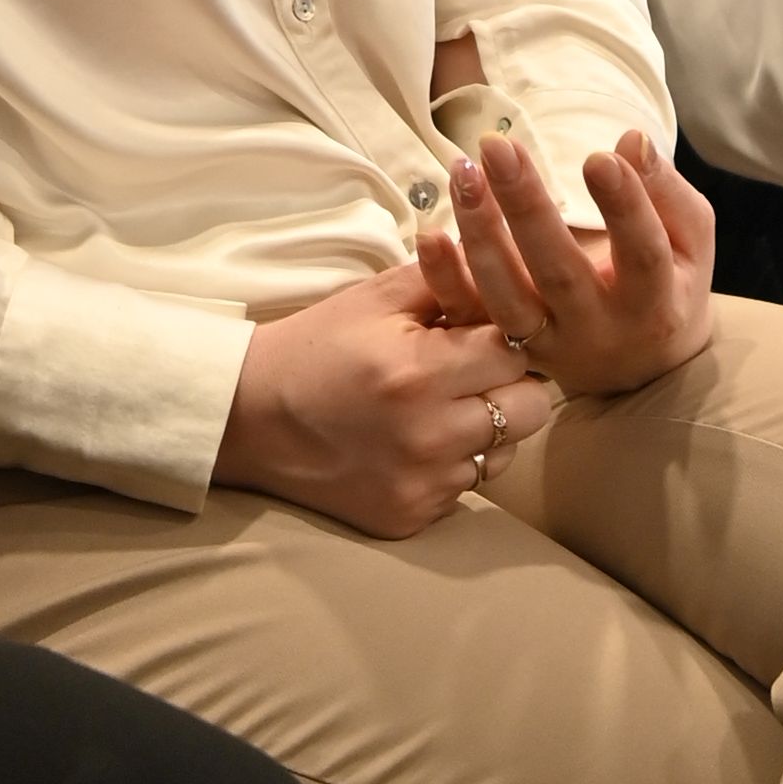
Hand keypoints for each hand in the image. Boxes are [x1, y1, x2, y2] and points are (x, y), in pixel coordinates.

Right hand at [217, 271, 541, 540]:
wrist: (251, 419)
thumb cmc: (316, 348)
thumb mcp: (374, 299)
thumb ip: (446, 278)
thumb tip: (504, 266)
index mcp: (418, 373)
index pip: (516, 353)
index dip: (505, 338)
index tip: (481, 335)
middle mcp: (427, 436)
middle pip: (531, 410)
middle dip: (514, 384)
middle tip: (475, 373)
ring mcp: (421, 485)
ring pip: (506, 453)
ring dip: (488, 428)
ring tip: (442, 409)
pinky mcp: (410, 517)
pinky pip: (466, 487)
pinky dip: (453, 463)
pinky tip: (416, 443)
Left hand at [417, 125, 717, 402]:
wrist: (641, 366)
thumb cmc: (670, 283)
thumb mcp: (691, 240)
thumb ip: (667, 192)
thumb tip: (631, 140)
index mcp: (654, 305)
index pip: (642, 256)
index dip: (624, 208)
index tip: (598, 157)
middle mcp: (598, 332)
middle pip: (559, 272)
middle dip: (527, 208)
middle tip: (499, 147)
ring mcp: (549, 347)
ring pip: (506, 299)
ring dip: (479, 234)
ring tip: (463, 172)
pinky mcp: (509, 352)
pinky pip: (471, 320)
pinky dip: (445, 281)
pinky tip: (428, 235)